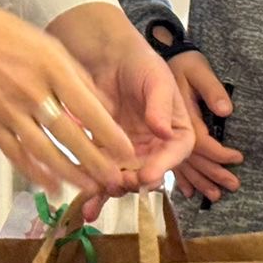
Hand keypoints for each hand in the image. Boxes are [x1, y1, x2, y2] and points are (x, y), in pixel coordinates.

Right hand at [0, 0, 138, 196]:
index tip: (126, 150)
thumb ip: (77, 76)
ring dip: (69, 172)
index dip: (109, 134)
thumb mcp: (49, 45)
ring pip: (43, 150)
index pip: (88, 108)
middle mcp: (30, 91)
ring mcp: (7, 110)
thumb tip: (103, 106)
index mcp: (50, 68)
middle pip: (68, 134)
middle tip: (113, 177)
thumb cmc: (4, 34)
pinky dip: (34, 172)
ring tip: (89, 187)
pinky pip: (15, 153)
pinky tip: (51, 184)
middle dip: (94, 161)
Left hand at [49, 4, 195, 192]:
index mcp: (175, 130)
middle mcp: (155, 146)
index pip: (176, 153)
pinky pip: (101, 175)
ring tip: (102, 191)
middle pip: (149, 172)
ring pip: (125, 179)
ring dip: (115, 189)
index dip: (164, 166)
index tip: (149, 174)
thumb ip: (161, 105)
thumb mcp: (156, 79)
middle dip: (136, 182)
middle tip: (121, 182)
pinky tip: (87, 204)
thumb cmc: (139, 63)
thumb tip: (164, 131)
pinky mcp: (104, 153)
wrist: (106, 57)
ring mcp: (129, 152)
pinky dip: (95, 191)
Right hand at [166, 51, 243, 203]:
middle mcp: (168, 132)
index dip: (220, 154)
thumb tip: (225, 110)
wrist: (142, 60)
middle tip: (232, 187)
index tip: (237, 158)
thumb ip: (211, 89)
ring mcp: (161, 138)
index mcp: (179, 117)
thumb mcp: (197, 68)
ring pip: (182, 166)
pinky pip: (171, 163)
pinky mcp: (157, 139)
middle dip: (212, 174)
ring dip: (199, 181)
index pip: (201, 143)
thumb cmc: (178, 63)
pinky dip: (182, 178)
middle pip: (192, 160)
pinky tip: (188, 191)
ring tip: (215, 196)